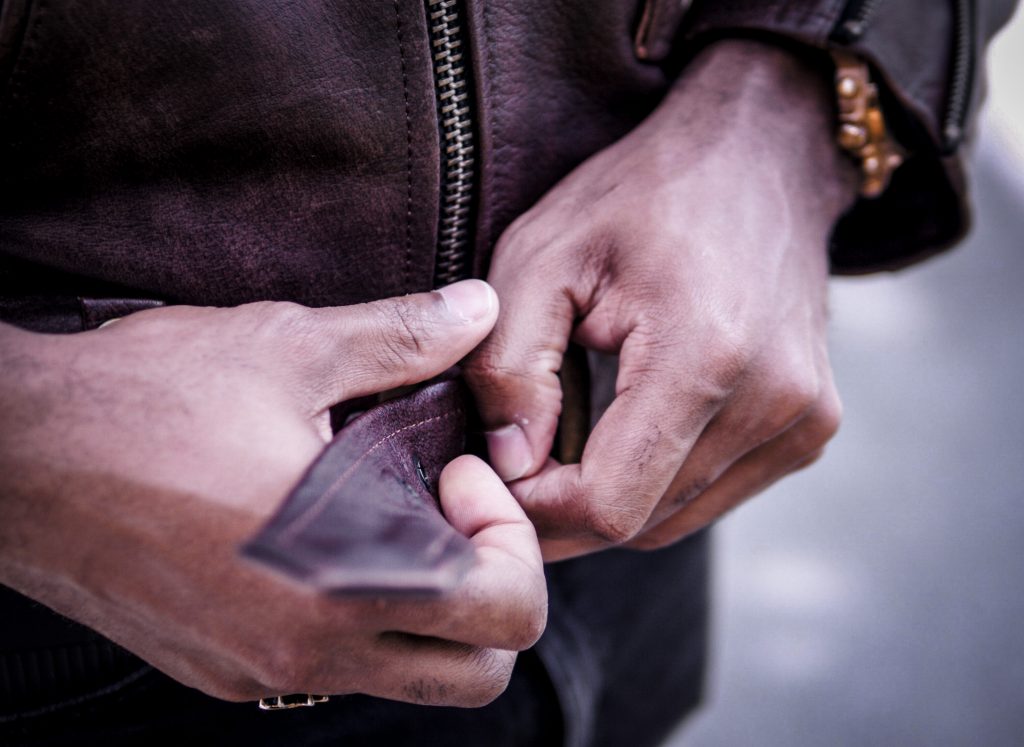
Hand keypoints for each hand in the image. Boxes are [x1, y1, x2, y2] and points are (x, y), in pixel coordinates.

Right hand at [0, 281, 546, 706]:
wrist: (11, 459)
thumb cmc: (143, 401)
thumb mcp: (289, 349)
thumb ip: (404, 337)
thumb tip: (479, 310)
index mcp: (348, 577)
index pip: (509, 614)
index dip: (511, 535)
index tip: (459, 471)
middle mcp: (310, 651)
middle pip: (477, 672)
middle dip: (493, 590)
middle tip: (449, 508)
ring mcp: (263, 673)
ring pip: (408, 678)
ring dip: (432, 610)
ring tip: (392, 519)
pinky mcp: (221, 671)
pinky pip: (331, 671)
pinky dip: (361, 620)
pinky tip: (325, 543)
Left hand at [465, 40, 858, 559]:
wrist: (759, 155)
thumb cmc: (641, 195)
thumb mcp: (543, 253)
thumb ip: (510, 364)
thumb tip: (510, 464)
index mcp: (706, 358)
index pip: (611, 505)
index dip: (539, 509)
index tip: (495, 474)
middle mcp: (775, 403)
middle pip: (643, 523)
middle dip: (566, 509)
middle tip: (518, 460)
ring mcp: (804, 422)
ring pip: (676, 520)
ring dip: (611, 500)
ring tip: (566, 443)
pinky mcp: (810, 429)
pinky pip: (713, 495)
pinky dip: (657, 484)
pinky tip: (625, 433)